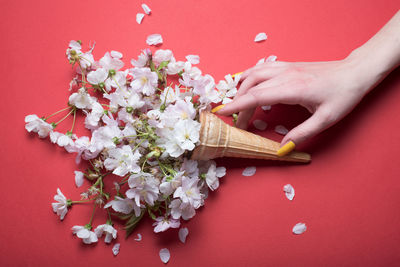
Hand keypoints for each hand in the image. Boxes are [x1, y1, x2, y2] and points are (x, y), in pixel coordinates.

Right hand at [217, 56, 379, 146]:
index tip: (220, 113)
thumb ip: (302, 133)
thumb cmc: (343, 95)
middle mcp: (285, 74)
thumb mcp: (326, 119)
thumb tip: (281, 148)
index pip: (256, 96)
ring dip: (241, 88)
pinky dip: (249, 76)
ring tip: (235, 104)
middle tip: (237, 123)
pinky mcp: (288, 65)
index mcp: (293, 88)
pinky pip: (261, 68)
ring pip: (253, 74)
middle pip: (251, 87)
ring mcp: (285, 67)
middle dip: (238, 105)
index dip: (236, 106)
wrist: (355, 72)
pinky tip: (247, 84)